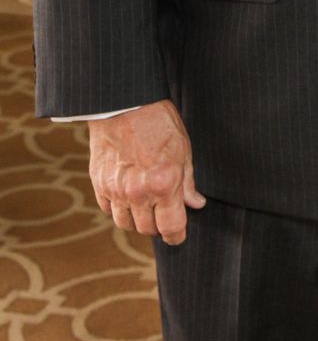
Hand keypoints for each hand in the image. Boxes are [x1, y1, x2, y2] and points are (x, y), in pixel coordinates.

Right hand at [88, 99, 204, 244]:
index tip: (178, 236)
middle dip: (158, 226)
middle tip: (164, 214)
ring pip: (125, 223)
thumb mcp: (183, 149)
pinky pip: (108, 209)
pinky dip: (118, 208)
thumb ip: (188, 182)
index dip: (176, 236)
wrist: (125, 104)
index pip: (170, 227)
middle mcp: (138, 192)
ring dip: (137, 220)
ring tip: (146, 207)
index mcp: (164, 184)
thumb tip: (195, 203)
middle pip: (147, 229)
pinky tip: (127, 196)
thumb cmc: (159, 122)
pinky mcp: (99, 183)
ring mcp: (116, 190)